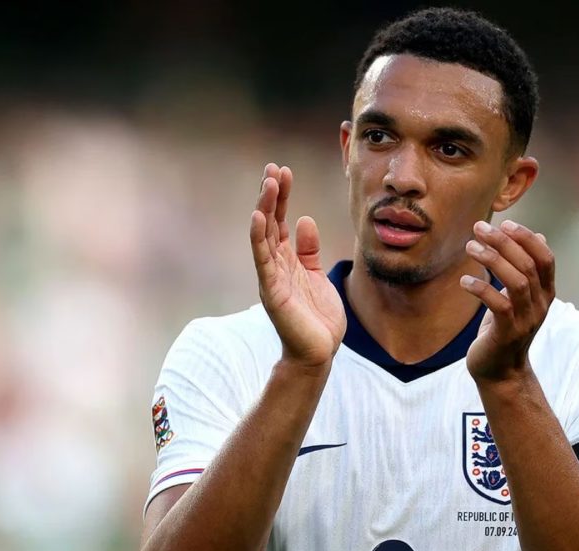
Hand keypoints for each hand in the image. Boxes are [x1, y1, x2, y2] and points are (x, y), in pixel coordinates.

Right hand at [250, 164, 346, 367]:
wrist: (319, 352)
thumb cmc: (317, 318)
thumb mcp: (317, 275)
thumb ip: (309, 250)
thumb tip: (304, 220)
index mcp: (287, 260)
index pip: (280, 221)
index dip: (281, 196)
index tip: (283, 171)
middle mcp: (275, 265)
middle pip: (270, 223)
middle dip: (270, 195)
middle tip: (273, 168)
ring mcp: (271, 277)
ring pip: (264, 236)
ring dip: (265, 209)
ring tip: (268, 183)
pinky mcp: (272, 291)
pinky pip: (263, 260)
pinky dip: (259, 238)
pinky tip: (260, 217)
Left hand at [460, 220, 554, 382]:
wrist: (500, 373)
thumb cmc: (505, 330)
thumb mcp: (519, 298)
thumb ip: (527, 269)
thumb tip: (538, 236)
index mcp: (545, 294)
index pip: (545, 258)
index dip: (527, 238)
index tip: (506, 223)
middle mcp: (540, 305)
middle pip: (528, 265)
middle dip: (503, 242)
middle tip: (479, 228)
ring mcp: (526, 320)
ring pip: (517, 281)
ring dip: (492, 259)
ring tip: (470, 246)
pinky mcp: (508, 333)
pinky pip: (498, 304)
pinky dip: (480, 288)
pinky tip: (464, 280)